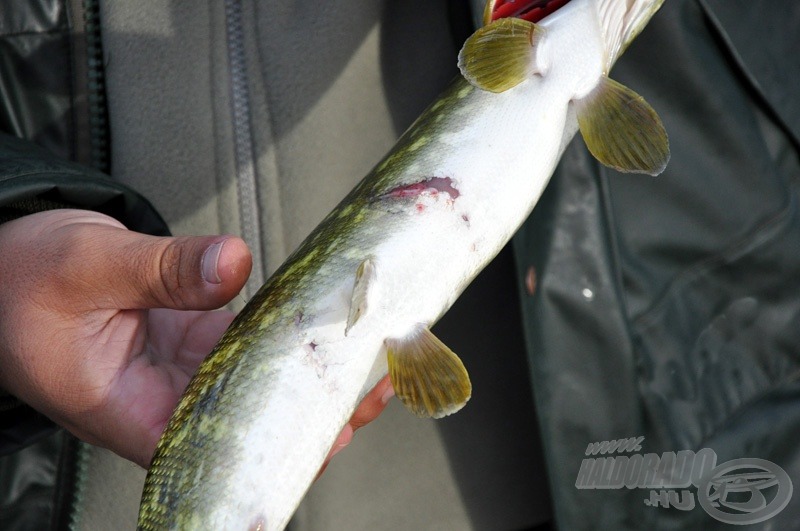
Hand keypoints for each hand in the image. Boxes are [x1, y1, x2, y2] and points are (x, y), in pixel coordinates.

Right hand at [0, 209, 391, 468]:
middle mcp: (165, 397)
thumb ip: (163, 270)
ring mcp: (186, 366)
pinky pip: (252, 340)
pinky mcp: (197, 335)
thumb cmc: (20, 280)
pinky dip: (289, 332)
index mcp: (129, 409)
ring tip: (373, 354)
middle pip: (252, 421)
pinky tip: (327, 321)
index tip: (333, 431)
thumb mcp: (88, 268)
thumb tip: (232, 265)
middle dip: (315, 409)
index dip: (277, 448)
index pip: (213, 451)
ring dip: (311, 370)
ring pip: (261, 381)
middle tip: (377, 385)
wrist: (5, 258)